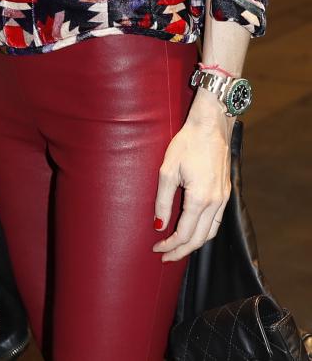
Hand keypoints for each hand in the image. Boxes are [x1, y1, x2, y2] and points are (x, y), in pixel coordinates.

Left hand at [152, 100, 232, 261]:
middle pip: (199, 239)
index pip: (185, 234)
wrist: (211, 126)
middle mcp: (216, 203)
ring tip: (177, 248)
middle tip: (165, 256)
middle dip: (181, 251)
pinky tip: (193, 232)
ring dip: (194, 244)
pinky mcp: (226, 193)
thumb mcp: (167, 170)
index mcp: (200, 199)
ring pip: (210, 233)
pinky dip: (205, 232)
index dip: (170, 245)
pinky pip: (217, 222)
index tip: (156, 248)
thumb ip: (163, 200)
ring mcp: (224, 199)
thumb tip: (158, 225)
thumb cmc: (187, 143)